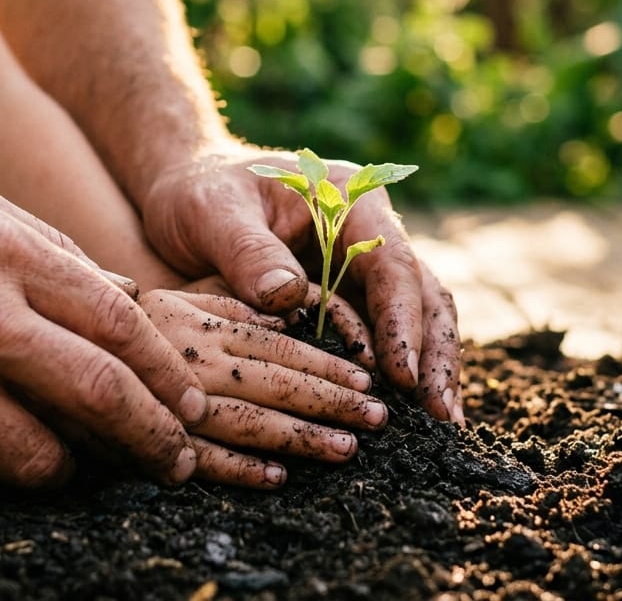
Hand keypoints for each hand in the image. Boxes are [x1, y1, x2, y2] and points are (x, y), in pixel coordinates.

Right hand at [0, 175, 207, 495]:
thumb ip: (55, 254)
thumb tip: (130, 307)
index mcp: (6, 257)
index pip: (121, 329)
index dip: (169, 377)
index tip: (190, 407)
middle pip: (99, 398)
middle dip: (154, 442)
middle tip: (177, 464)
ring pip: (38, 461)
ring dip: (68, 471)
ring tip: (72, 463)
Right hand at [138, 289, 386, 488]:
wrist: (39, 333)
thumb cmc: (119, 314)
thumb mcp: (179, 293)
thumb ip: (230, 304)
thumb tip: (290, 314)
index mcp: (200, 322)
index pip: (277, 344)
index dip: (325, 363)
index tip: (364, 379)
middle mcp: (190, 360)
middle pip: (273, 382)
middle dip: (330, 403)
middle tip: (378, 419)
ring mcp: (168, 402)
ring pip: (246, 421)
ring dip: (300, 439)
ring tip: (346, 450)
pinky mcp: (142, 438)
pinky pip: (197, 457)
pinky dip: (239, 469)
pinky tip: (277, 477)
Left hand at [141, 143, 463, 424]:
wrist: (179, 195)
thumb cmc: (198, 195)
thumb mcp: (214, 213)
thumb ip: (249, 252)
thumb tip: (289, 298)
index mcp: (350, 202)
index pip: (392, 265)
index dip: (403, 322)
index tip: (402, 375)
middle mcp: (369, 237)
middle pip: (423, 297)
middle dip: (437, 356)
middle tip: (442, 416)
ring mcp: (360, 273)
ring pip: (417, 322)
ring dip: (429, 374)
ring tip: (438, 426)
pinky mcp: (345, 305)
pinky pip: (380, 343)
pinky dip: (396, 380)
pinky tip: (405, 419)